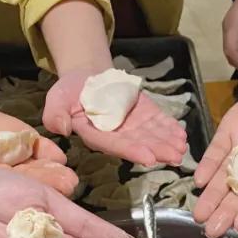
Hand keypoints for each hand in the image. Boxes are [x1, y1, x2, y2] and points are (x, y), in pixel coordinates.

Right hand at [43, 70, 187, 166]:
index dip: (132, 151)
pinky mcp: (143, 115)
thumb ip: (55, 115)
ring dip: (168, 142)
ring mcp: (132, 127)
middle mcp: (117, 136)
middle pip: (139, 144)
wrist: (86, 79)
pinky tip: (182, 134)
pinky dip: (170, 128)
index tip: (149, 158)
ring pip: (152, 136)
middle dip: (158, 150)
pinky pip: (158, 123)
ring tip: (182, 147)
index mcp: (95, 135)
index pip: (115, 145)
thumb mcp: (56, 99)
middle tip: (175, 156)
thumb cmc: (69, 92)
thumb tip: (62, 129)